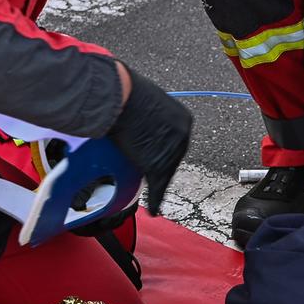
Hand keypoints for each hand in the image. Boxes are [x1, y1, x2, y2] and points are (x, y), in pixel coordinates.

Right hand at [107, 64, 192, 215]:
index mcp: (184, 119)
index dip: (163, 151)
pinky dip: (156, 200)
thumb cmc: (127, 93)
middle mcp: (183, 135)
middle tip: (148, 174)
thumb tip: (145, 121)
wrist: (118, 97)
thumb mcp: (149, 102)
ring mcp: (172, 151)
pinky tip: (154, 210)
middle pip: (172, 158)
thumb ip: (154, 116)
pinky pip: (158, 186)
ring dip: (158, 186)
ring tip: (154, 201)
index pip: (176, 142)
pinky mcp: (158, 164)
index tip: (155, 158)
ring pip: (165, 174)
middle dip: (160, 166)